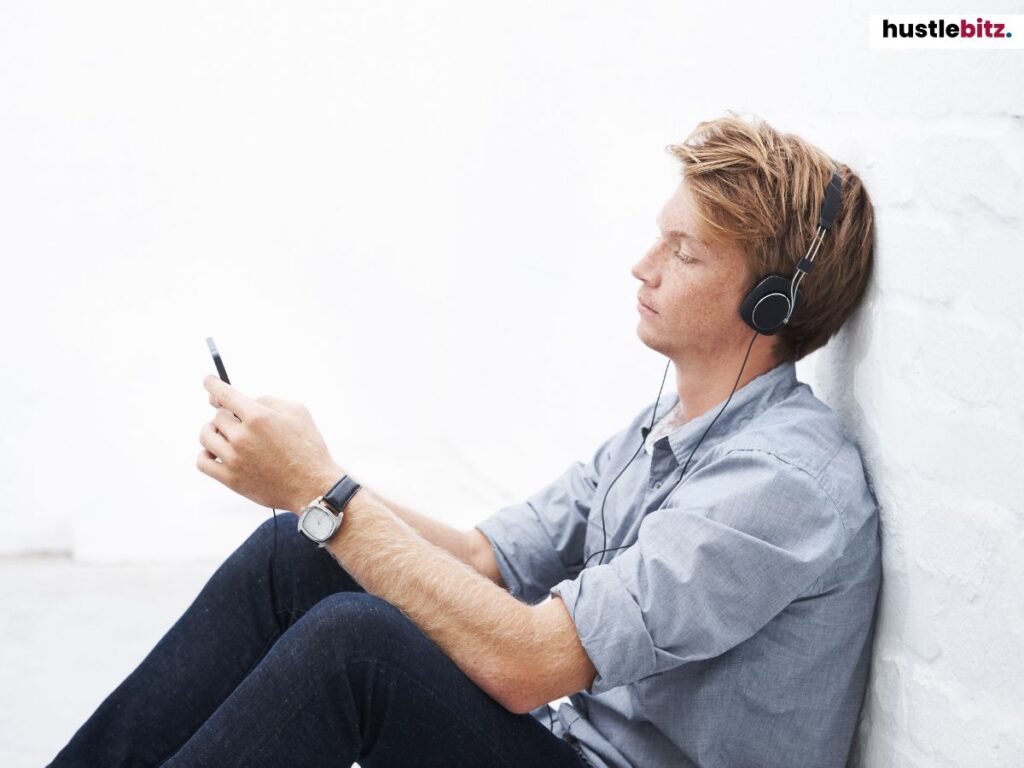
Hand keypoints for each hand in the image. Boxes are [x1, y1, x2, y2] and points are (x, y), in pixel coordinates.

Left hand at [198, 375, 343, 512]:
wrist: (313, 486)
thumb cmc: (308, 448)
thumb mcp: (297, 412)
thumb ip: (268, 401)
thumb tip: (245, 401)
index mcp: (259, 417)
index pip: (224, 394)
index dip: (213, 384)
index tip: (208, 381)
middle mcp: (242, 437)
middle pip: (218, 415)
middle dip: (228, 414)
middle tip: (240, 421)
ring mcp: (234, 459)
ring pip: (206, 435)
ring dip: (214, 431)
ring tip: (227, 434)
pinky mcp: (230, 479)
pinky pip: (202, 461)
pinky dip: (206, 454)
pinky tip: (218, 452)